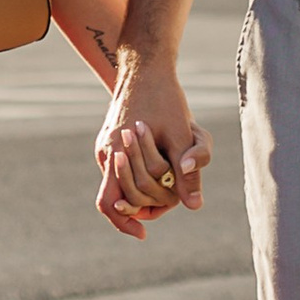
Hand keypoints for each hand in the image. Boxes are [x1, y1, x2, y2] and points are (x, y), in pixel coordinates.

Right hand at [94, 61, 210, 237]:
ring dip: (143, 187)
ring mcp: (105, 144)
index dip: (125, 222)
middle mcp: (105, 152)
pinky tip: (161, 163)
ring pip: (121, 180)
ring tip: (169, 183)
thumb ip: (187, 172)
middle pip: (118, 195)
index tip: (143, 234)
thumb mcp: (181, 136)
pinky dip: (140, 172)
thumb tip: (194, 206)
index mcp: (116, 153)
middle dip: (142, 205)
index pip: (109, 204)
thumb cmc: (165, 98)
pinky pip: (122, 166)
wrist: (147, 65)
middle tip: (167, 205)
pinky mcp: (110, 137)